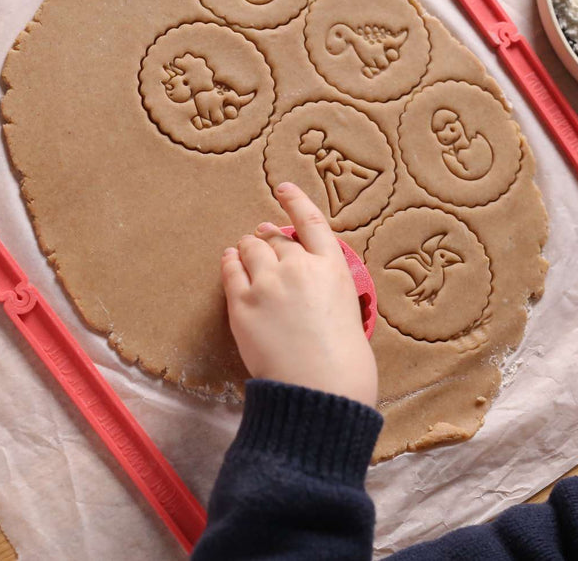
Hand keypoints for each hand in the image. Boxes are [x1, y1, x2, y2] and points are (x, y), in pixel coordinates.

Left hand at [221, 182, 377, 405]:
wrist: (320, 390)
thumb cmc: (343, 362)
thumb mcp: (348, 311)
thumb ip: (326, 287)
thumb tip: (310, 281)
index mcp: (331, 268)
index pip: (311, 221)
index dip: (295, 200)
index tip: (283, 188)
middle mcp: (298, 267)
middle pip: (275, 238)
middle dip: (267, 236)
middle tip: (262, 239)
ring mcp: (267, 284)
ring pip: (249, 248)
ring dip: (247, 248)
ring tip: (244, 253)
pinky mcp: (242, 304)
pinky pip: (230, 270)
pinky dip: (229, 263)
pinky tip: (230, 262)